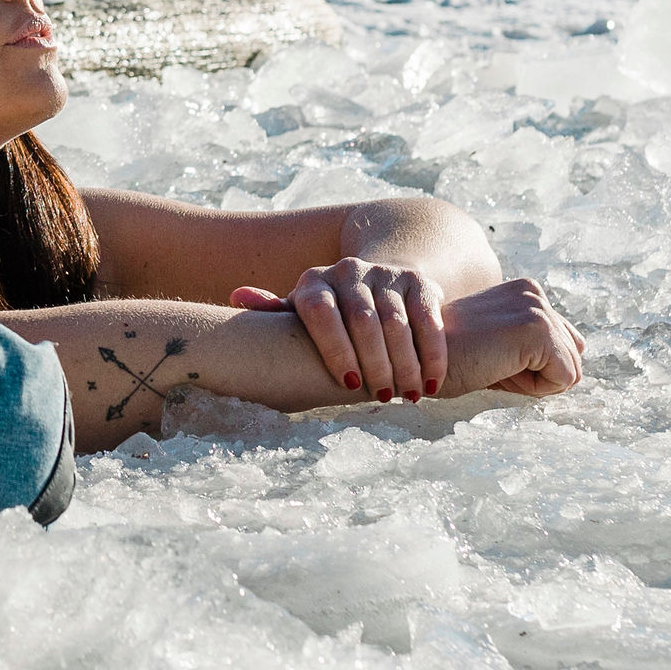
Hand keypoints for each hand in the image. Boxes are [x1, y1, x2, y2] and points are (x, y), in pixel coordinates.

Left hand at [228, 258, 447, 401]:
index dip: (334, 349)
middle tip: (382, 398)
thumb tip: (237, 296)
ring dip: (406, 363)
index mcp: (313, 284)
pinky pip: (427, 318)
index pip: (320, 313)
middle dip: (374, 364)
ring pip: (396, 322)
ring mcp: (384, 273)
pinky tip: (432, 382)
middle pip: (362, 320)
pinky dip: (432, 353)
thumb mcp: (301, 318)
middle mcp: (347, 271)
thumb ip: (274, 315)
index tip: (347, 385)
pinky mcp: (418, 280)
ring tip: (409, 395)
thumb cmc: (330, 319)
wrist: (378, 286)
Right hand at [437, 277, 583, 397]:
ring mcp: (537, 308)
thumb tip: (573, 370)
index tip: (492, 357)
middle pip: (573, 356)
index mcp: (524, 291)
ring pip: (571, 369)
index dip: (532, 365)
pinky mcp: (537, 330)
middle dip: (538, 374)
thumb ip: (534, 349)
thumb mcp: (498, 348)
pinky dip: (535, 389)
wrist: (414, 360)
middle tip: (491, 365)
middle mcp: (534, 291)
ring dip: (534, 382)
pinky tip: (498, 371)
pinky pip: (565, 379)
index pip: (565, 343)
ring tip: (493, 366)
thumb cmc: (449, 362)